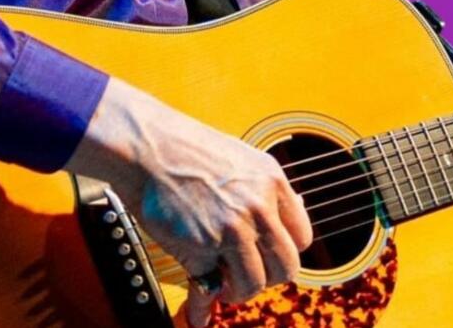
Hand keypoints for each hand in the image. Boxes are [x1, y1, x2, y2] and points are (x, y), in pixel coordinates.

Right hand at [66, 78, 313, 326]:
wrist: (149, 147)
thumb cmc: (190, 150)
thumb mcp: (245, 159)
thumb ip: (268, 189)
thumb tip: (295, 209)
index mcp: (273, 183)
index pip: (303, 238)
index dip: (285, 252)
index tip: (270, 256)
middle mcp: (258, 208)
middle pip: (287, 267)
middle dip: (269, 278)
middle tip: (249, 275)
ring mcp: (231, 230)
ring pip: (254, 283)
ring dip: (239, 291)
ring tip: (224, 285)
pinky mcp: (201, 247)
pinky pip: (209, 286)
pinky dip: (203, 303)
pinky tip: (201, 306)